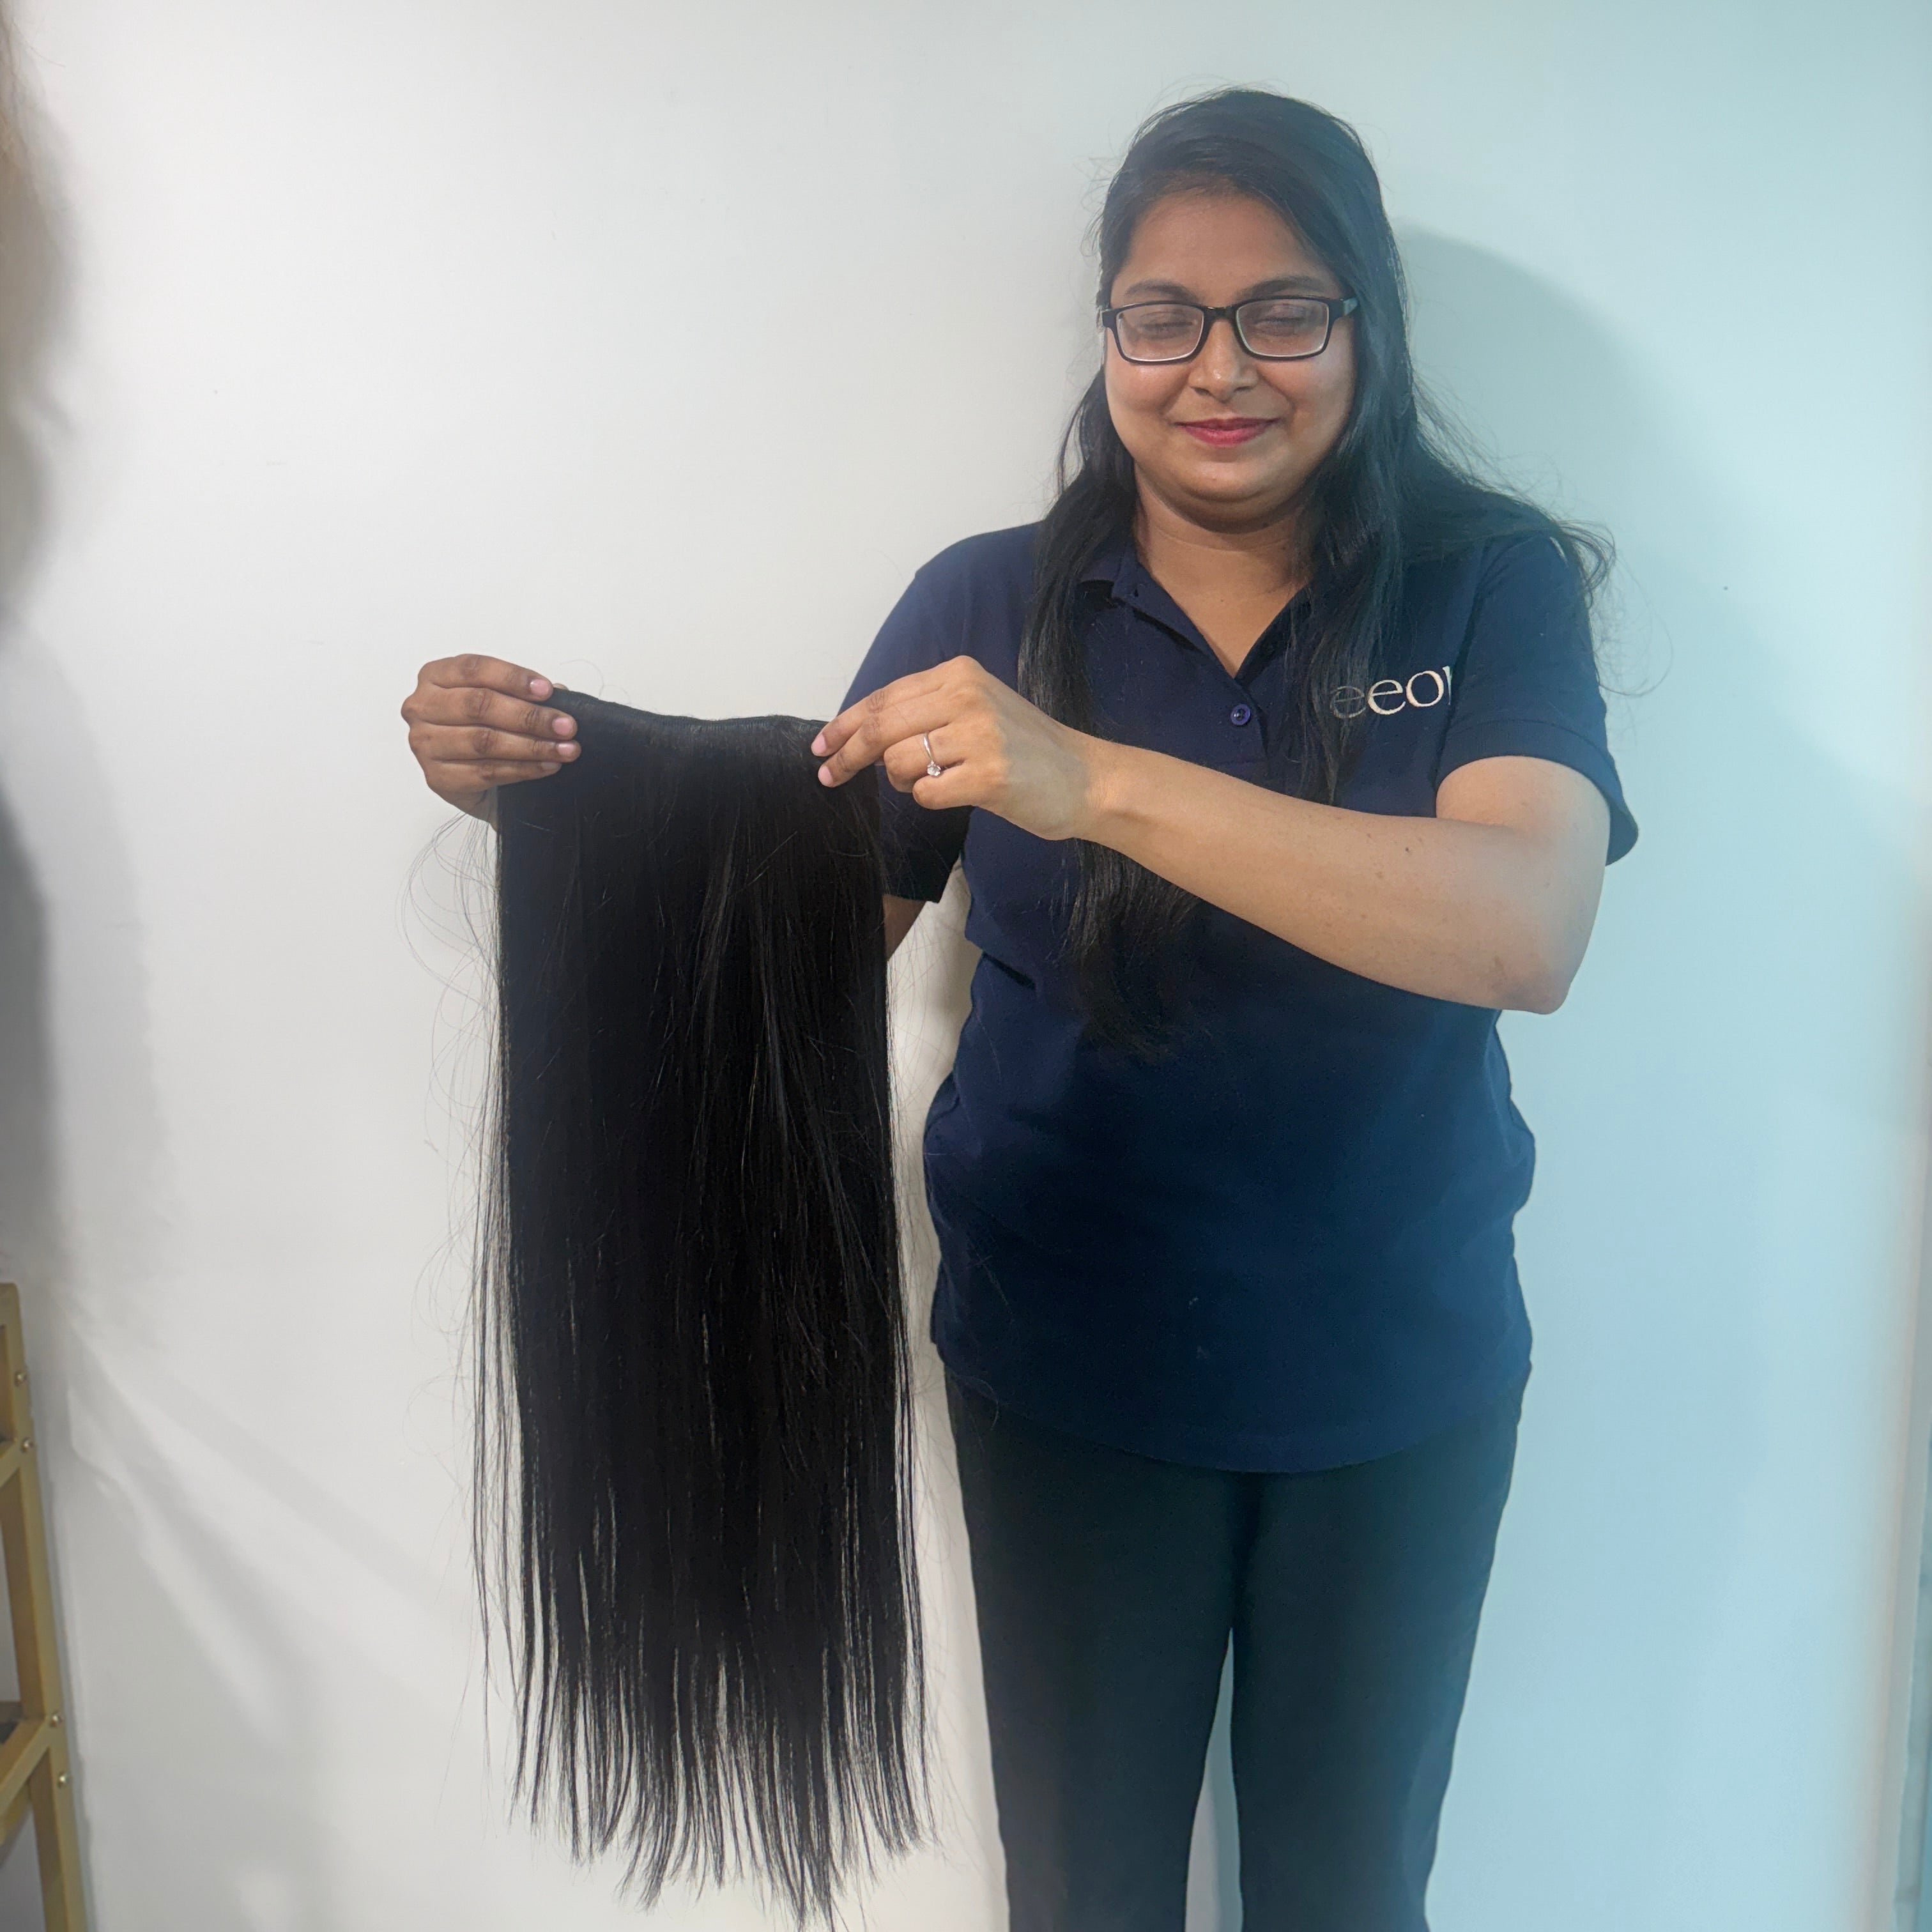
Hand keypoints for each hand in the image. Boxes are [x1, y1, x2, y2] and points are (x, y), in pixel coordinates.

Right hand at [401, 654, 580, 816]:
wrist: (471, 777)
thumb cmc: (483, 728)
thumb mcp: (500, 700)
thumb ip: (523, 693)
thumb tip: (560, 693)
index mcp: (435, 676)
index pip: (474, 669)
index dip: (513, 678)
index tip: (548, 690)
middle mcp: (422, 707)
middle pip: (479, 705)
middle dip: (530, 716)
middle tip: (566, 725)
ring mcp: (425, 743)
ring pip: (484, 741)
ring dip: (533, 746)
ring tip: (565, 749)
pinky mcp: (437, 778)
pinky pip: (486, 771)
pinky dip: (523, 769)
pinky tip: (547, 765)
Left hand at [810, 655, 1104, 841]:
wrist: (1086, 778)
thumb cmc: (1026, 749)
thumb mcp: (977, 709)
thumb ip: (927, 711)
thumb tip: (862, 732)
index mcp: (960, 673)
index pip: (884, 697)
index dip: (845, 724)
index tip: (823, 746)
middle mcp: (966, 695)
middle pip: (880, 725)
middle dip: (846, 753)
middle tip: (829, 775)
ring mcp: (978, 735)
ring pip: (897, 760)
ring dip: (900, 780)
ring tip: (928, 781)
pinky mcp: (987, 775)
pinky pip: (924, 792)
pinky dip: (927, 798)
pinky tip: (954, 792)